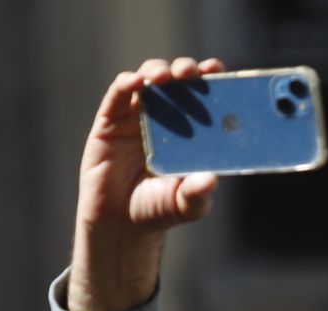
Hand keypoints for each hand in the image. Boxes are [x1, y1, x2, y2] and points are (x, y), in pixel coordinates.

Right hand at [68, 57, 224, 310]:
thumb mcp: (184, 205)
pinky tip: (135, 82)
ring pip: (148, 80)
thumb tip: (211, 181)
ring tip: (164, 77)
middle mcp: (166, 117)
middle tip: (191, 71)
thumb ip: (198, 195)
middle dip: (186, 70)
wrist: (120, 223)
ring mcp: (137, 116)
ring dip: (157, 71)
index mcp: (191, 130)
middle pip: (177, 81)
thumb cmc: (159, 210)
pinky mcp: (110, 121)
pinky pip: (117, 95)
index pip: (204, 96)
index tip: (218, 70)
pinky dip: (126, 84)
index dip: (211, 78)